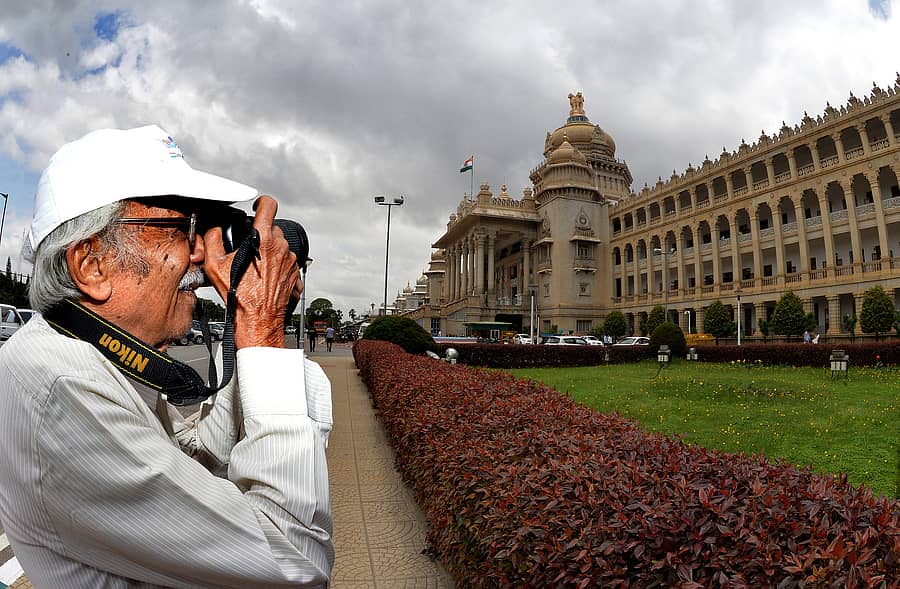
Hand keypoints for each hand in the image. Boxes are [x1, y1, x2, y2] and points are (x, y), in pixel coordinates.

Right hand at [202, 196, 300, 347]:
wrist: (258, 320)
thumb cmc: (241, 297)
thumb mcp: (215, 266)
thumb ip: (213, 240)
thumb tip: (215, 231)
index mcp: (263, 240)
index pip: (269, 205)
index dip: (261, 202)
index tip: (258, 207)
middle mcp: (281, 248)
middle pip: (273, 229)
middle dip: (261, 236)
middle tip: (248, 250)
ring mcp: (290, 261)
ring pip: (280, 246)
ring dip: (269, 252)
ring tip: (255, 269)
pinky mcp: (295, 274)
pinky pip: (286, 262)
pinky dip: (277, 266)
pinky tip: (264, 277)